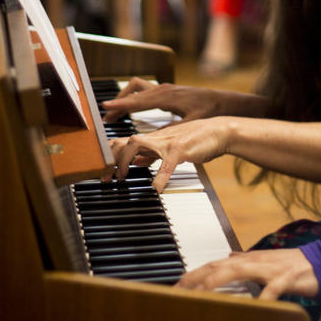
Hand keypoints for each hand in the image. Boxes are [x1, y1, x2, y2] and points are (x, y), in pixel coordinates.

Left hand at [101, 117, 231, 191]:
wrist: (219, 131)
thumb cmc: (197, 140)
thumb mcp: (170, 147)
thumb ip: (152, 153)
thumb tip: (136, 162)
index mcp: (153, 139)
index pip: (122, 141)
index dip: (108, 156)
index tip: (101, 173)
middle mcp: (156, 138)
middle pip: (123, 141)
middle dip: (109, 160)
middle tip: (104, 179)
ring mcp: (167, 142)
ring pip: (137, 143)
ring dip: (125, 162)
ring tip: (122, 179)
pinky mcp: (181, 149)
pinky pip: (167, 163)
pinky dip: (159, 177)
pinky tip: (156, 189)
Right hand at [102, 78, 222, 123]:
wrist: (225, 102)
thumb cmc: (211, 111)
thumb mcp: (191, 123)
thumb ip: (171, 131)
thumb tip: (150, 140)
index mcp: (167, 97)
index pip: (138, 100)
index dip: (121, 105)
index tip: (106, 108)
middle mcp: (164, 90)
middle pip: (134, 92)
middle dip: (119, 102)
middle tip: (107, 116)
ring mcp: (166, 89)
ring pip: (138, 88)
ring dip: (126, 98)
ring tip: (116, 112)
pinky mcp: (169, 91)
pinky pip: (146, 91)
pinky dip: (135, 98)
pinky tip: (134, 108)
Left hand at [177, 247, 318, 300]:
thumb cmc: (292, 267)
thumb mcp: (264, 265)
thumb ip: (245, 263)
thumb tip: (227, 260)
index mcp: (248, 260)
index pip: (215, 264)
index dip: (195, 274)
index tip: (176, 286)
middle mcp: (255, 260)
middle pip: (220, 265)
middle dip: (198, 277)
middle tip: (178, 290)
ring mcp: (271, 268)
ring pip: (240, 270)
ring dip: (220, 279)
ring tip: (203, 290)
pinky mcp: (287, 277)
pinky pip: (274, 288)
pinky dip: (265, 296)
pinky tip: (257, 306)